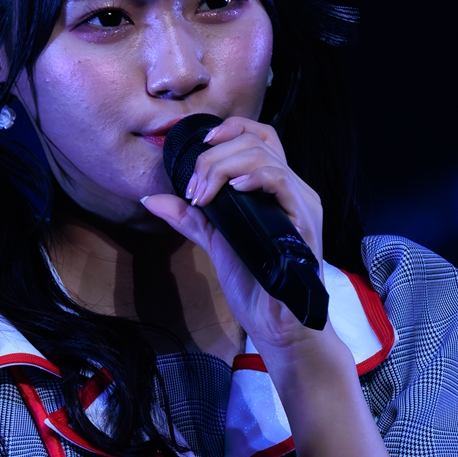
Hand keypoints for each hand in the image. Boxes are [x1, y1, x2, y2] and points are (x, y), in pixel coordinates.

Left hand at [140, 118, 334, 360]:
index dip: (229, 131)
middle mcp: (293, 190)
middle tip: (193, 189)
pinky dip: (253, 177)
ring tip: (203, 195)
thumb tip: (153, 199)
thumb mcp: (216, 242)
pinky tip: (231, 190)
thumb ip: (191, 218)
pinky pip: (281, 181)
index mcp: (276, 190)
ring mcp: (300, 203)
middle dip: (215, 156)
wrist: (276, 325)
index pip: (259, 139)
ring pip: (264, 155)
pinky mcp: (304, 221)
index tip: (199, 148)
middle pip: (256, 141)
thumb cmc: (255, 286)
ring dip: (224, 167)